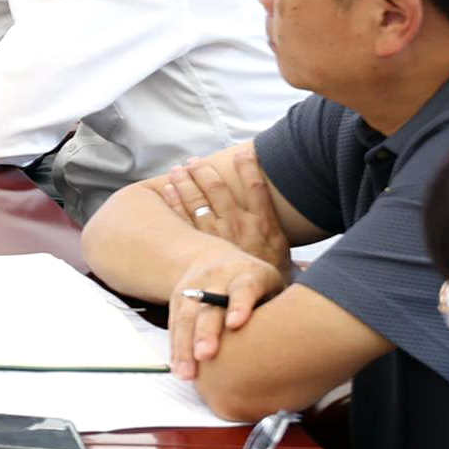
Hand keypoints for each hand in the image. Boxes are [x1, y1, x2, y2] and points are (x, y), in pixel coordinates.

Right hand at [164, 250, 286, 379]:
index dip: (240, 304)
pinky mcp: (177, 300)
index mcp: (248, 272)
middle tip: (206, 355)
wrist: (211, 259)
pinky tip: (179, 369)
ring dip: (185, 346)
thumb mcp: (270, 286)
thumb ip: (279, 309)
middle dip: (206, 331)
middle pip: (209, 305)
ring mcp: (193, 287)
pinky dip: (176, 349)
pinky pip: (175, 326)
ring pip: (186, 317)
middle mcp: (218, 277)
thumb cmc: (254, 284)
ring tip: (187, 373)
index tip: (235, 324)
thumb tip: (298, 348)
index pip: (244, 287)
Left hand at [167, 148, 291, 272]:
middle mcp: (240, 225)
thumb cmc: (271, 273)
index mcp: (264, 223)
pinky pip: (186, 221)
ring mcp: (220, 236)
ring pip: (199, 202)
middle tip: (193, 161)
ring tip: (177, 170)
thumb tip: (268, 204)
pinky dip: (175, 203)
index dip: (249, 167)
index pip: (256, 187)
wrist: (259, 298)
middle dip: (204, 172)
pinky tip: (168, 190)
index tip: (242, 151)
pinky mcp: (204, 248)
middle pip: (219, 190)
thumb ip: (271, 224)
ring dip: (186, 183)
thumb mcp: (281, 247)